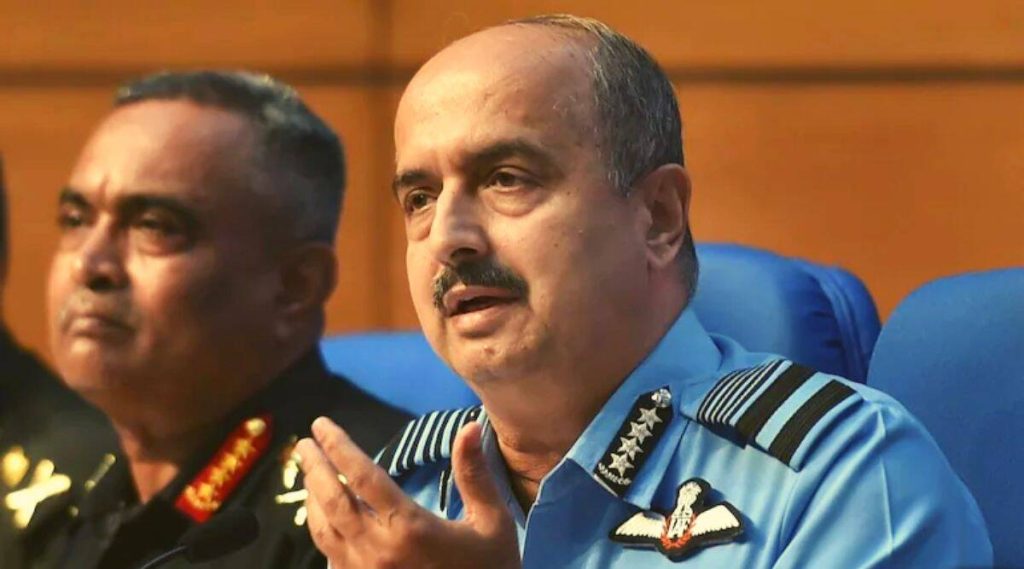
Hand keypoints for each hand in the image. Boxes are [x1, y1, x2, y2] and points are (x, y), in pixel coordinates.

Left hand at [297, 417, 520, 568]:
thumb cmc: (490, 566)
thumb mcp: (491, 520)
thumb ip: (474, 473)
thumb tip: (470, 426)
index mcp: (409, 527)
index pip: (363, 477)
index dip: (339, 446)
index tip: (321, 424)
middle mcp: (379, 550)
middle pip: (332, 501)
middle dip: (314, 468)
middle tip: (304, 444)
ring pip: (323, 530)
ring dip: (312, 497)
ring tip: (310, 472)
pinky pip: (329, 554)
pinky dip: (320, 527)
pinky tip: (322, 514)